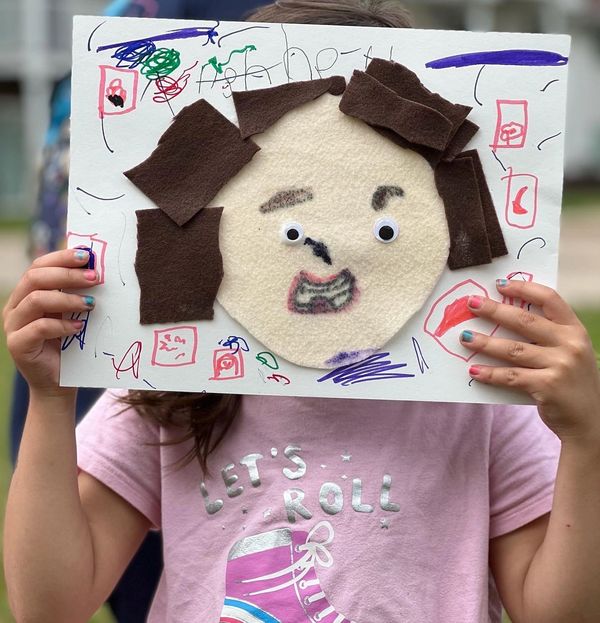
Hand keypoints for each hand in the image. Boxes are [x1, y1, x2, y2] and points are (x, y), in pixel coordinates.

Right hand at [2, 249, 99, 397]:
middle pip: (35, 278)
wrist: (59, 382)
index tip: (87, 255)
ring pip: (36, 300)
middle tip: (95, 277)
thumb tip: (96, 268)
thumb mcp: (73, 314)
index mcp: (27, 293)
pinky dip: (61, 325)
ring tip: (91, 304)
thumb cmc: (69, 344)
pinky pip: (38, 327)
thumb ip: (76, 293)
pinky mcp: (18, 345)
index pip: (39, 266)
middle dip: (68, 274)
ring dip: (68, 298)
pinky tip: (79, 327)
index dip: (62, 257)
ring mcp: (13, 325)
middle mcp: (16, 306)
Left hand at [460, 280, 599, 442]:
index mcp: (575, 330)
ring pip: (512, 349)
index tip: (499, 284)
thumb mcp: (570, 351)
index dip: (523, 289)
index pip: (549, 299)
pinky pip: (510, 376)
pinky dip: (489, 373)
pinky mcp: (547, 386)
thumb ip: (548, 335)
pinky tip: (474, 370)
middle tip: (471, 303)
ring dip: (485, 343)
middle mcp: (570, 344)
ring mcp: (560, 365)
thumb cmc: (572, 382)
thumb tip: (505, 316)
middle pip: (524, 321)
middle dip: (494, 310)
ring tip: (465, 338)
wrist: (591, 421)